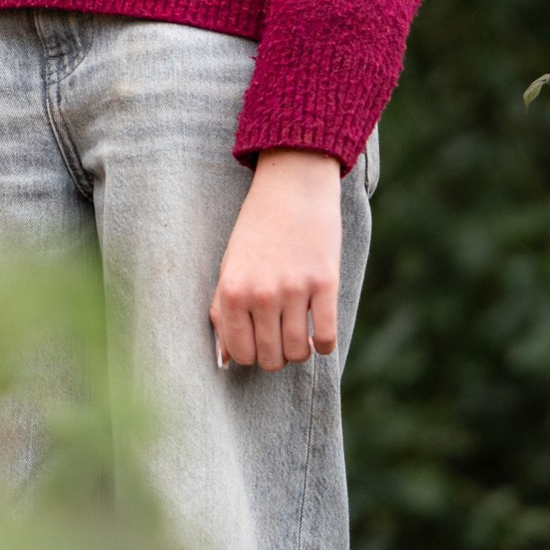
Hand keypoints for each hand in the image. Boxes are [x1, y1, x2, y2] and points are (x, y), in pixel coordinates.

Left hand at [211, 150, 343, 368]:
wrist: (292, 188)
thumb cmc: (257, 230)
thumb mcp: (229, 267)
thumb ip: (222, 312)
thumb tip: (225, 361)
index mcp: (232, 290)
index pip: (240, 353)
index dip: (250, 356)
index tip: (258, 344)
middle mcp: (261, 293)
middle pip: (270, 357)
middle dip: (275, 356)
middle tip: (280, 340)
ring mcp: (295, 289)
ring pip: (298, 352)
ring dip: (300, 352)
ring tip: (300, 338)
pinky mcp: (325, 282)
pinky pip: (326, 336)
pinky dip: (325, 346)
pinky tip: (321, 338)